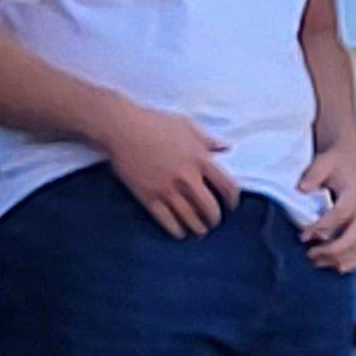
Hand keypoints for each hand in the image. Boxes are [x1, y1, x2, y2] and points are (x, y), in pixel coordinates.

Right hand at [99, 102, 237, 238]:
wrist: (122, 128)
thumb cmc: (155, 122)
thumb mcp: (187, 125)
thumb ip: (208, 140)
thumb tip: (226, 148)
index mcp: (200, 159)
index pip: (227, 186)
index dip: (233, 200)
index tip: (231, 205)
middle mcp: (186, 177)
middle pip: (209, 208)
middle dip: (214, 219)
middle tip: (214, 222)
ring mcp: (167, 188)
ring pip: (189, 218)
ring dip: (198, 228)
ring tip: (200, 230)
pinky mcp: (148, 196)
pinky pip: (167, 220)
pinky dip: (176, 230)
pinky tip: (180, 232)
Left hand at [300, 132, 355, 271]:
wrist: (351, 157)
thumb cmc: (337, 160)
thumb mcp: (324, 161)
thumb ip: (313, 174)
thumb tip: (301, 188)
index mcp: (354, 194)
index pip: (341, 214)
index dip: (323, 227)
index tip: (303, 235)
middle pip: (354, 236)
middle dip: (332, 249)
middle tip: (310, 254)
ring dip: (339, 258)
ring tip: (317, 261)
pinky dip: (349, 261)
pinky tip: (333, 267)